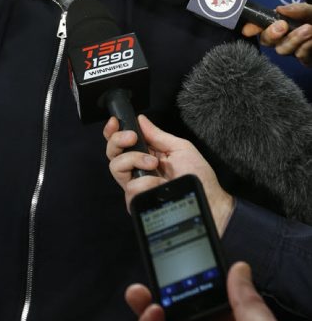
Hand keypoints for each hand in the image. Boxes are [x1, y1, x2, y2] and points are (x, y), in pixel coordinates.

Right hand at [104, 114, 233, 233]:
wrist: (209, 199)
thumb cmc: (199, 175)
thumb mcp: (180, 148)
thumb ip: (157, 135)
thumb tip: (140, 119)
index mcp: (146, 154)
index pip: (121, 142)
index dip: (112, 131)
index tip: (115, 121)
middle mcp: (137, 170)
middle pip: (112, 153)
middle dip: (118, 140)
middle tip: (133, 138)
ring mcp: (136, 186)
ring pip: (116, 167)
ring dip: (135, 160)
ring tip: (154, 164)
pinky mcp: (137, 201)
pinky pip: (131, 187)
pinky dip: (146, 182)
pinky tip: (159, 184)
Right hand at [242, 4, 311, 66]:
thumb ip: (298, 9)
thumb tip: (280, 9)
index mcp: (284, 23)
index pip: (262, 26)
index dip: (252, 28)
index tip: (248, 29)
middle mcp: (286, 37)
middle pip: (268, 41)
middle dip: (272, 33)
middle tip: (282, 26)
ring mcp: (296, 50)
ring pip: (283, 50)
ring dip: (294, 39)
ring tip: (309, 29)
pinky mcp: (306, 60)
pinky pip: (300, 56)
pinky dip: (307, 47)